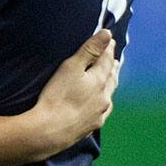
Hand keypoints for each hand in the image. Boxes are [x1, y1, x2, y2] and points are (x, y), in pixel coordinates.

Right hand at [22, 29, 118, 159]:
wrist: (50, 130)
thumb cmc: (57, 95)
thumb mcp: (71, 67)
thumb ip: (90, 50)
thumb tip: (108, 35)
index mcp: (99, 80)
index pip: (107, 60)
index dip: (108, 49)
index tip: (110, 40)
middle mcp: (104, 97)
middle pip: (111, 78)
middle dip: (112, 66)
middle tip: (115, 59)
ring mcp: (100, 113)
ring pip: (109, 95)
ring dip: (110, 84)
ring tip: (112, 78)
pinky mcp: (92, 126)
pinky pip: (103, 110)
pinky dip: (105, 102)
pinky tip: (103, 105)